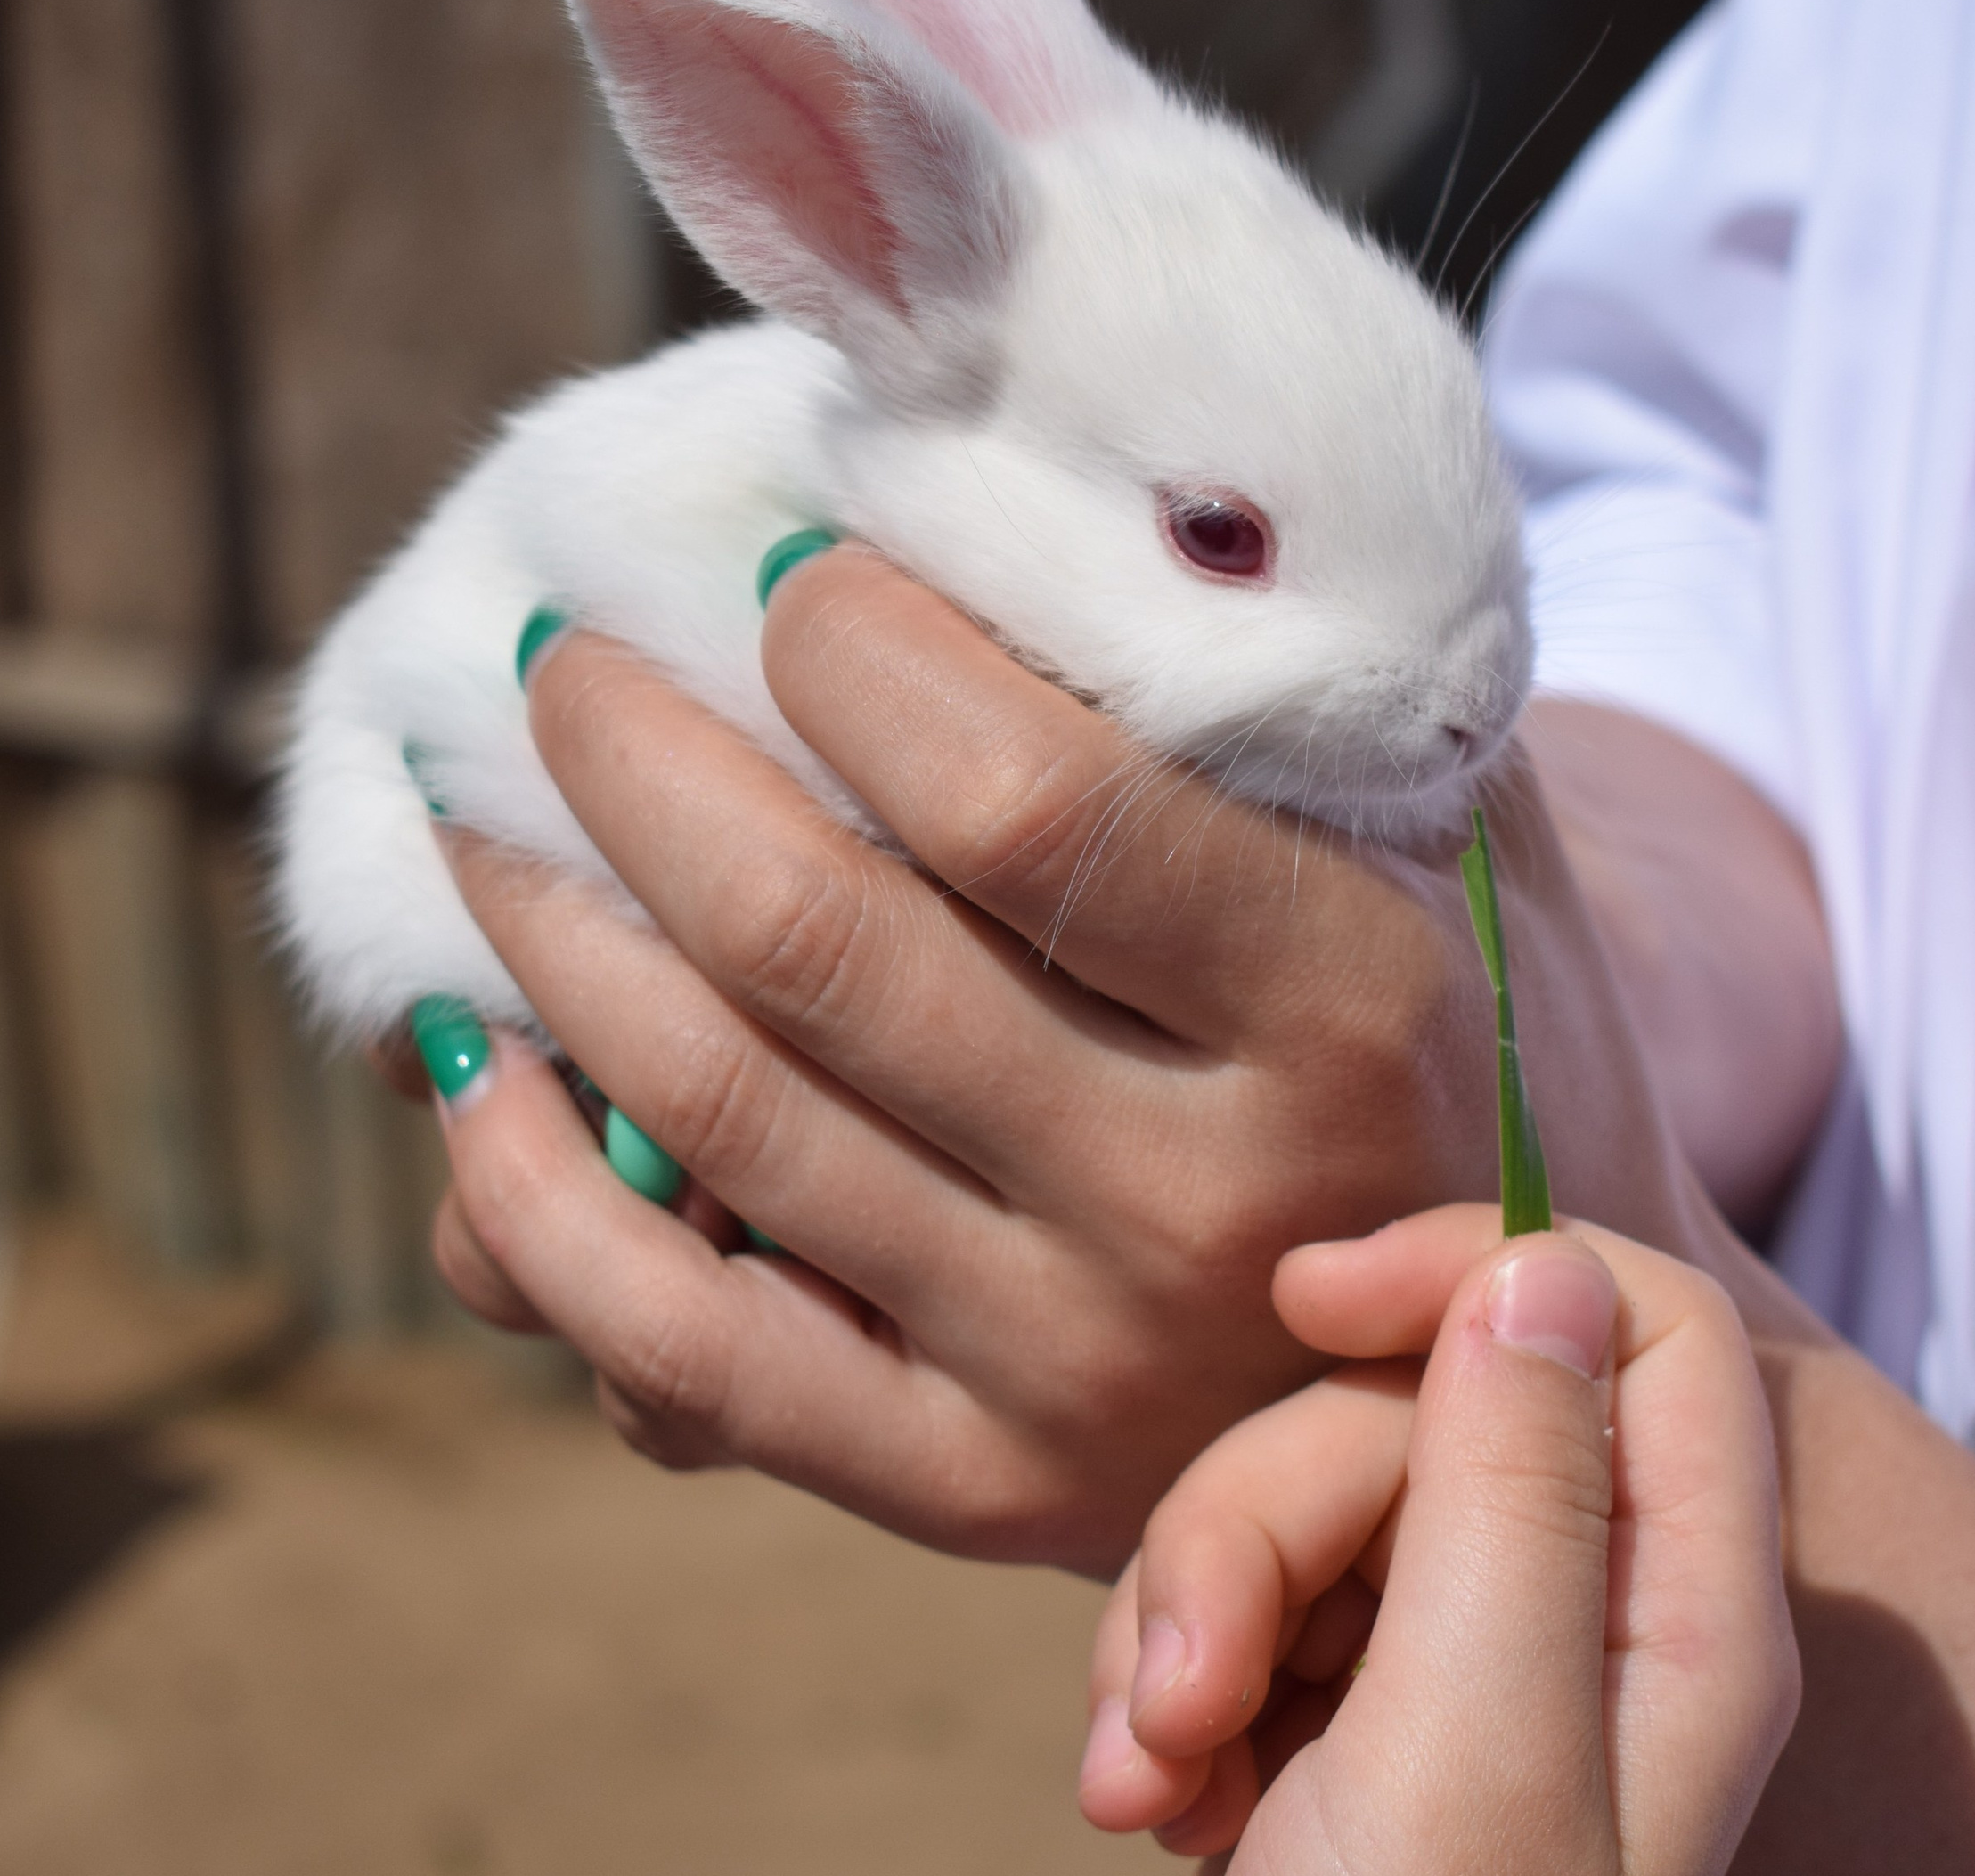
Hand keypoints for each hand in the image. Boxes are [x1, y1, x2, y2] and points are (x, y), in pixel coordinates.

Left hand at [424, 545, 1758, 1574]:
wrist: (1508, 1320)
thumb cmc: (1441, 991)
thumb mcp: (1429, 802)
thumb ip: (1251, 670)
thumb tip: (954, 488)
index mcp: (1348, 1001)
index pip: (1022, 799)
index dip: (847, 650)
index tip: (778, 572)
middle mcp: (1214, 1209)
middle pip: (818, 946)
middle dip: (631, 759)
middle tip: (563, 662)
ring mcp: (1081, 1369)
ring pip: (723, 1120)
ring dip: (550, 932)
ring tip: (485, 811)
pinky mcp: (974, 1486)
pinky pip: (685, 1356)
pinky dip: (530, 1204)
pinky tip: (466, 1063)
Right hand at [1080, 1207, 1798, 1874]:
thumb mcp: (1468, 1755)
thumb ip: (1516, 1496)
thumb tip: (1538, 1269)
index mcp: (1680, 1615)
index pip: (1628, 1321)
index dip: (1473, 1272)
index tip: (1310, 1304)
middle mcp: (1582, 1620)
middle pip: (1412, 1413)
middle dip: (1256, 1527)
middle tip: (1190, 1699)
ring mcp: (1459, 1668)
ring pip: (1297, 1499)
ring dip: (1185, 1624)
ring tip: (1150, 1780)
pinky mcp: (1347, 1711)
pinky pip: (1238, 1596)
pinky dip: (1169, 1682)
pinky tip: (1149, 1799)